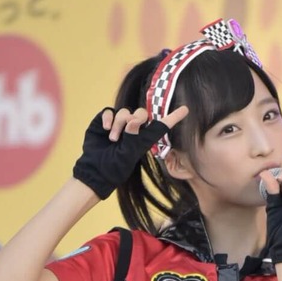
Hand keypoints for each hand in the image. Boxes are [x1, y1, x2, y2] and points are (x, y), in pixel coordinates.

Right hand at [73, 105, 188, 199]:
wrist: (95, 170)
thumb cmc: (115, 167)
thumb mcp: (129, 154)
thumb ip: (135, 137)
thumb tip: (135, 119)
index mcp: (143, 139)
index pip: (160, 126)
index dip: (172, 118)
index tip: (185, 110)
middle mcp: (133, 130)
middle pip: (141, 113)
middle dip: (136, 119)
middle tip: (128, 131)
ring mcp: (119, 124)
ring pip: (124, 112)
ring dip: (119, 124)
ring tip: (113, 139)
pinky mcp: (105, 121)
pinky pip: (109, 111)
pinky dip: (108, 118)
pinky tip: (105, 128)